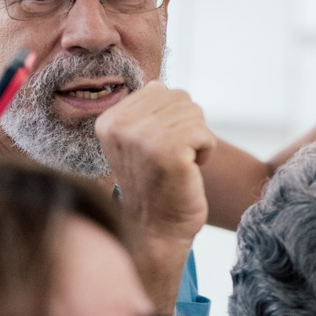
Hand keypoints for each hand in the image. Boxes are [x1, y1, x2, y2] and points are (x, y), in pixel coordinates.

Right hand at [96, 82, 214, 313]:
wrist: (157, 231)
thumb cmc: (156, 184)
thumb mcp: (138, 142)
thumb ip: (146, 111)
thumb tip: (159, 84)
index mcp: (108, 120)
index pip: (160, 89)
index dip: (171, 119)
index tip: (158, 149)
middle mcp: (120, 125)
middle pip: (180, 98)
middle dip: (187, 127)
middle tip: (172, 158)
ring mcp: (142, 137)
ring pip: (194, 113)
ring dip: (197, 140)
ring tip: (178, 165)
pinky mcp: (167, 151)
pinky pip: (205, 133)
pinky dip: (206, 152)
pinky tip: (189, 171)